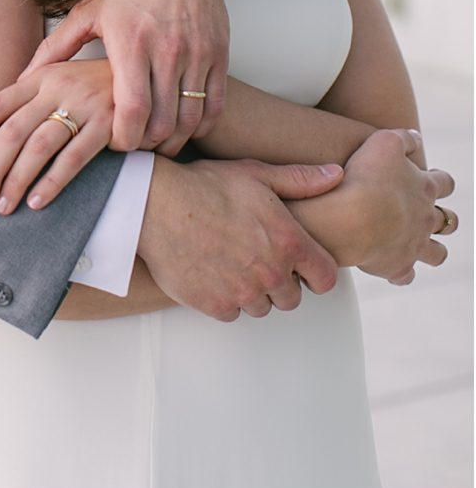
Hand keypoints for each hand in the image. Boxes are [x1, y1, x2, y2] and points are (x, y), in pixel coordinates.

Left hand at [0, 59, 113, 213]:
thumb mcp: (53, 79)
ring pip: (39, 147)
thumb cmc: (92, 83)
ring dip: (18, 180)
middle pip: (12, 132)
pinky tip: (37, 201)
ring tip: (4, 206)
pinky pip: (75, 158)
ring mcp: (84, 105)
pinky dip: (53, 182)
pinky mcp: (110, 124)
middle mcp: (56, 89)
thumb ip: (19, 95)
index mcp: (37, 78)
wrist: (146, 76)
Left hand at [26, 0, 227, 152]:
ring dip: (174, 138)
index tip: (117, 145)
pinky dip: (201, 124)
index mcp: (129, 42)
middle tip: (135, 149)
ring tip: (157, 142)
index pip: (131, 107)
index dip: (125, 137)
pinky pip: (215, 103)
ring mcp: (197, 53)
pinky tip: (185, 128)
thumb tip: (21, 77)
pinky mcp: (219, 53)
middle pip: (162, 120)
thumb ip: (55, 48)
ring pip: (190, 116)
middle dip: (147, 143)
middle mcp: (166, 50)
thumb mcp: (86, 12)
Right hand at [138, 155, 344, 320]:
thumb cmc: (203, 185)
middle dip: (279, 283)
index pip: (324, 279)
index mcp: (288, 242)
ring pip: (261, 307)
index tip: (298, 265)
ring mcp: (242, 292)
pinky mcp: (214, 304)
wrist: (151, 204)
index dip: (313, 273)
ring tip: (229, 264)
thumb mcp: (254, 175)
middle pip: (292, 298)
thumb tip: (337, 174)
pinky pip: (231, 313)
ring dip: (251, 292)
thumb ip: (300, 180)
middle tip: (254, 259)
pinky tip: (210, 272)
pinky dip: (223, 298)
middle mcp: (271, 273)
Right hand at [313, 129, 454, 284]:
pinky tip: (390, 267)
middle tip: (423, 213)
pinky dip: (401, 272)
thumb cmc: (362, 178)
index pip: (444, 183)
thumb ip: (403, 138)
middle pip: (447, 221)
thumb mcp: (383, 142)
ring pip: (436, 253)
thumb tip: (416, 138)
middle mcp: (425, 218)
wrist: (347, 217)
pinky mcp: (397, 265)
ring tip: (415, 244)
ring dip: (430, 249)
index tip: (429, 179)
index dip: (438, 180)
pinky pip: (405, 275)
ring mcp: (414, 244)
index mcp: (425, 189)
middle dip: (441, 218)